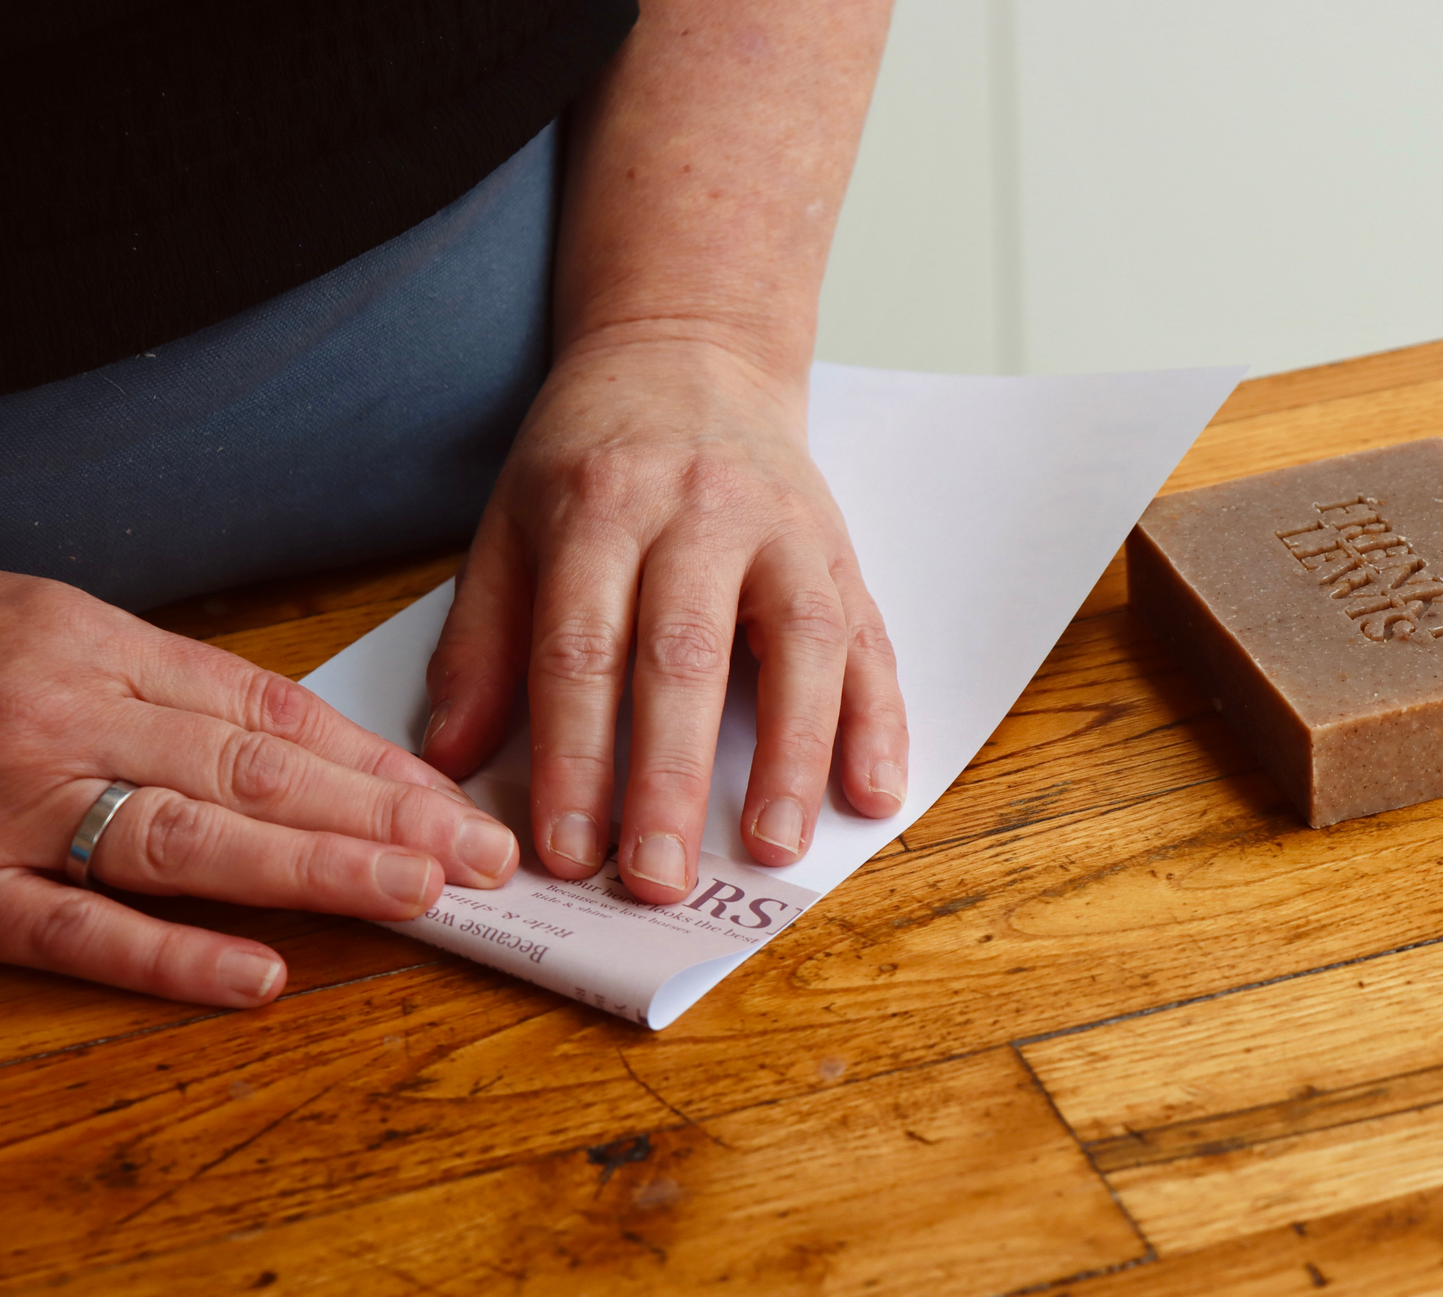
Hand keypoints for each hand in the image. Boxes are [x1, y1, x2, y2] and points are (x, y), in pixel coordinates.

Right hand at [0, 574, 520, 1006]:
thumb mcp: (55, 633)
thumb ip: (171, 687)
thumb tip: (319, 751)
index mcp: (97, 643)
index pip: (273, 710)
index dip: (378, 761)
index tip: (462, 803)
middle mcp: (65, 716)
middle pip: (255, 769)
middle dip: (382, 816)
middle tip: (484, 855)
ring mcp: (8, 804)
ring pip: (184, 839)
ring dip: (312, 869)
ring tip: (417, 895)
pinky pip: (70, 927)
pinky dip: (166, 955)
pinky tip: (258, 977)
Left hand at [420, 336, 907, 901]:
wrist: (693, 350)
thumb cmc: (594, 452)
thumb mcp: (511, 522)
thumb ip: (483, 639)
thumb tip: (450, 757)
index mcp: (599, 506)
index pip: (581, 649)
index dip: (573, 757)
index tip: (567, 851)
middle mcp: (698, 511)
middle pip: (684, 655)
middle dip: (671, 776)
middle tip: (659, 877)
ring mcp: (784, 529)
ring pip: (798, 645)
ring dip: (792, 755)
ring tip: (776, 850)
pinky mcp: (841, 550)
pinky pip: (871, 638)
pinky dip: (879, 719)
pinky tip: (873, 790)